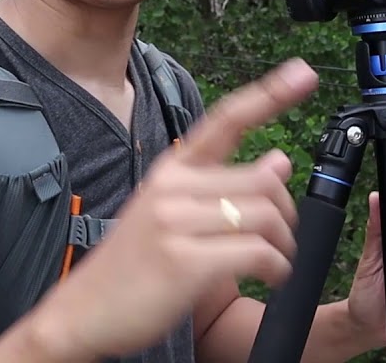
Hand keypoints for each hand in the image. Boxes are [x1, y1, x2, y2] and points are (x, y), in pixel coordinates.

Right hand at [29, 59, 317, 360]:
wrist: (82, 311)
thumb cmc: (133, 264)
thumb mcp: (171, 212)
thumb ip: (222, 184)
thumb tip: (280, 159)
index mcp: (171, 168)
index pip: (227, 120)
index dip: (270, 95)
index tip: (303, 73)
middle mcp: (172, 187)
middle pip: (263, 180)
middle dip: (286, 213)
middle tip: (282, 237)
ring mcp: (176, 223)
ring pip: (265, 216)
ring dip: (284, 244)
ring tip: (275, 260)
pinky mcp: (185, 261)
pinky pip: (257, 253)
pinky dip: (276, 268)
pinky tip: (270, 276)